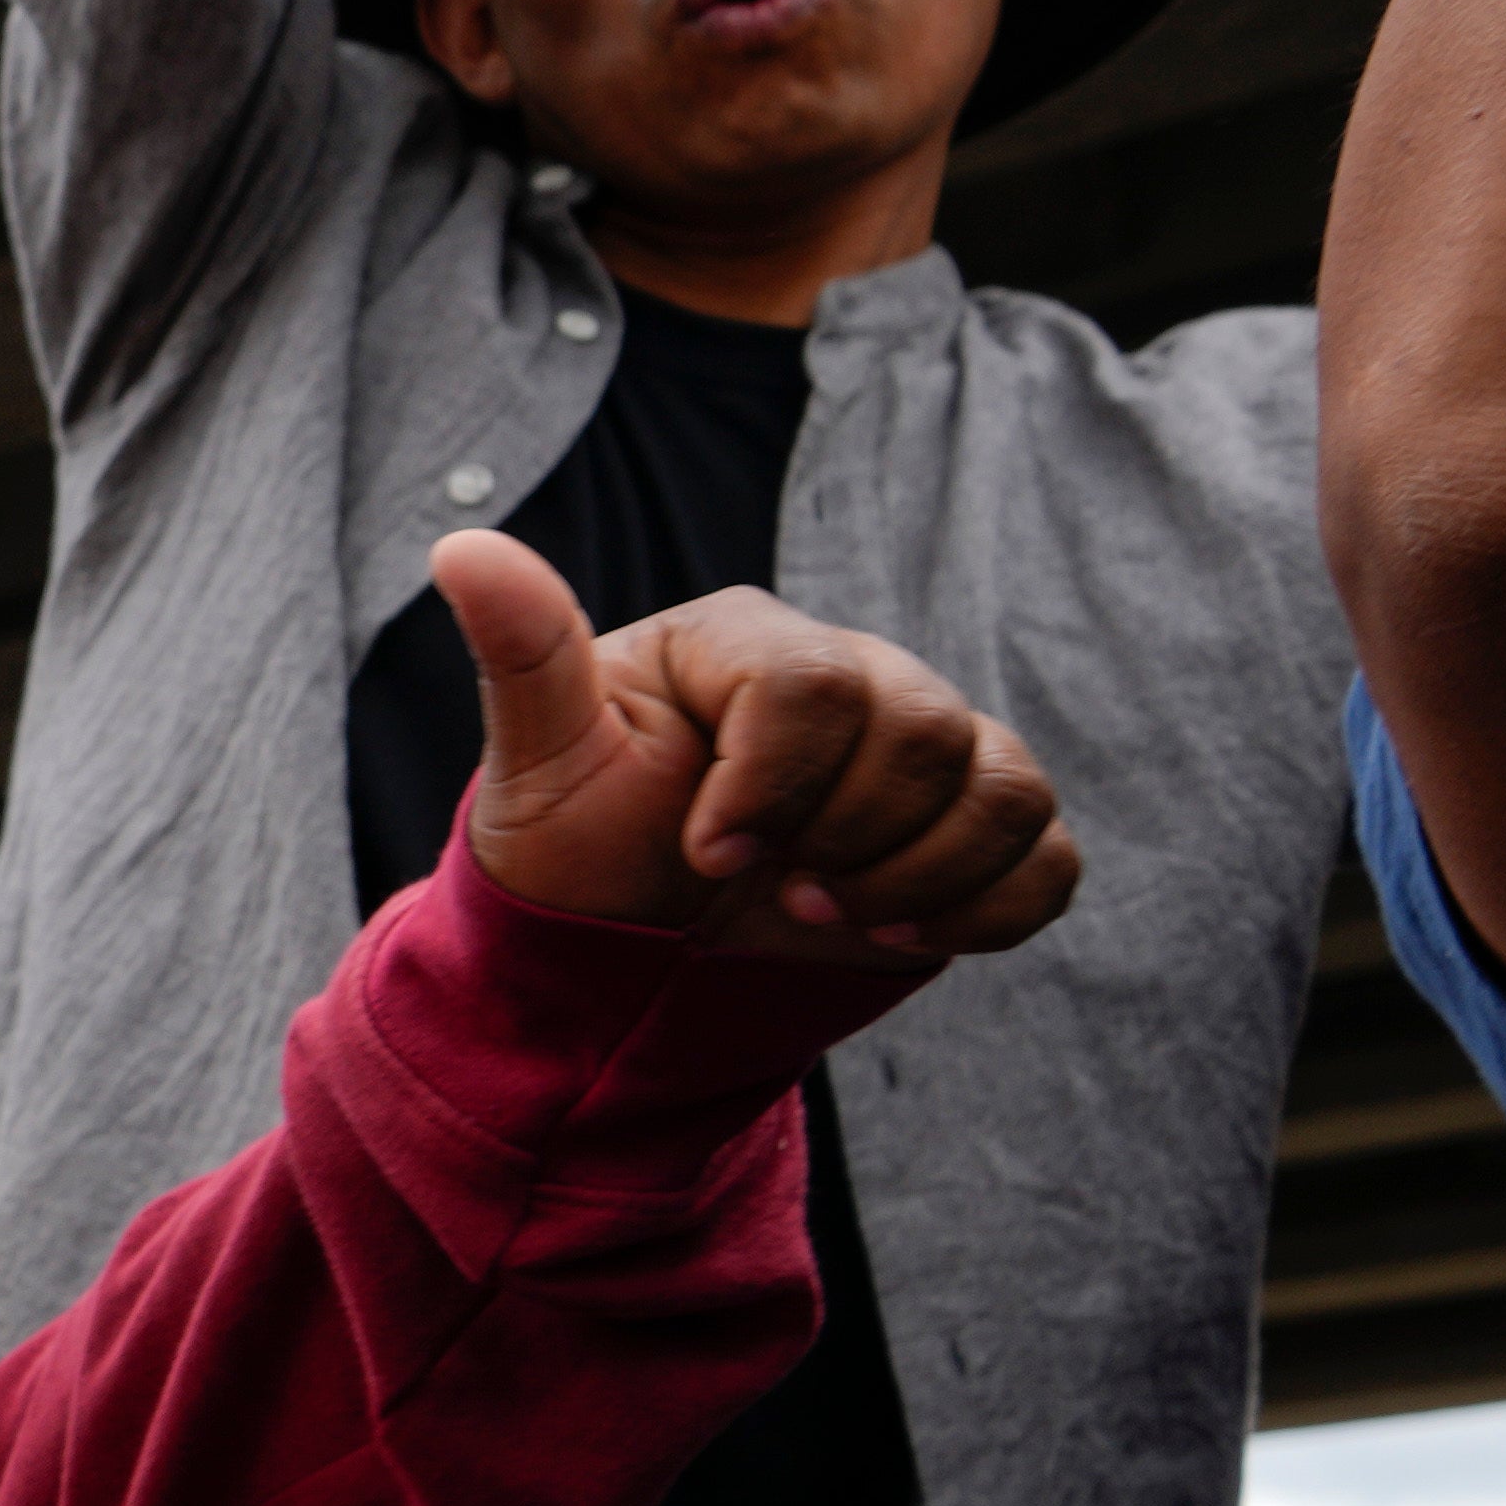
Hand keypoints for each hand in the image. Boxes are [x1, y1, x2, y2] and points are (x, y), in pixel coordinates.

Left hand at [438, 535, 1079, 960]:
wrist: (627, 959)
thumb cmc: (576, 852)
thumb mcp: (538, 765)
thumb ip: (525, 657)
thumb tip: (461, 547)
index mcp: (749, 644)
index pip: (822, 687)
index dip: (771, 787)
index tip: (702, 854)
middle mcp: (856, 678)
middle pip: (925, 736)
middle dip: (841, 842)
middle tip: (763, 889)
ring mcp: (923, 753)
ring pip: (1001, 790)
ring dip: (915, 881)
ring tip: (822, 914)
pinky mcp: (967, 831)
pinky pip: (1044, 855)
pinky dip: (984, 909)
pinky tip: (896, 936)